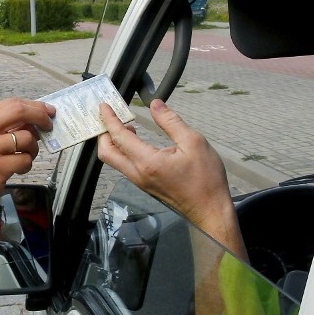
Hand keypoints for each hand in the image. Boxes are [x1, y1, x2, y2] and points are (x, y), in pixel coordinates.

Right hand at [0, 98, 54, 212]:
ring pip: (27, 138)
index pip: (13, 103)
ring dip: (34, 148)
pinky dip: (27, 165)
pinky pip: (25, 160)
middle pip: (19, 112)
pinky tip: (18, 169)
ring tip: (26, 156)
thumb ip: (5, 126)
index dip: (35, 106)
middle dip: (40, 116)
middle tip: (48, 126)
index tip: (48, 111)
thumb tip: (35, 120)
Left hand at [98, 100, 241, 251]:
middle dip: (103, 132)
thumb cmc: (206, 179)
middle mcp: (138, 173)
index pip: (119, 137)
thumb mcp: (194, 142)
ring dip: (113, 142)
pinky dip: (123, 150)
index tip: (103, 105)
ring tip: (123, 124)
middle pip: (107, 153)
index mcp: (148, 162)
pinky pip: (125, 165)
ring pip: (115, 161)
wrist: (210, 210)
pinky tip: (134, 139)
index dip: (109, 119)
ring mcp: (140, 181)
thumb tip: (155, 104)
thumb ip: (171, 122)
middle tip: (109, 115)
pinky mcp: (145, 184)